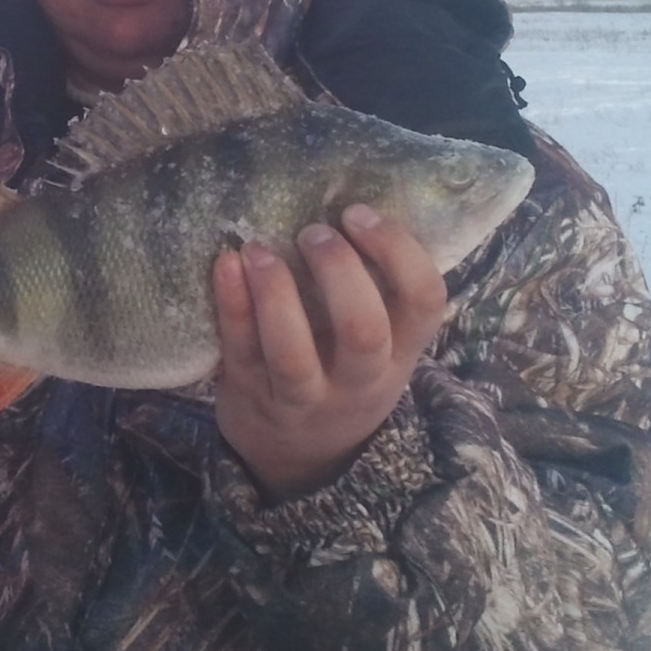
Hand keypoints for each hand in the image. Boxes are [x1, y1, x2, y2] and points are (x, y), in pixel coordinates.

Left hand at [211, 203, 446, 500]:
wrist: (299, 457)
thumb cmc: (343, 373)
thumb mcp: (381, 347)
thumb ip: (379, 292)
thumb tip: (356, 193)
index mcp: (400, 353)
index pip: (425, 301)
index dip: (399, 251)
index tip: (360, 214)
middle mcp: (358, 379)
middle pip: (362, 330)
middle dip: (339, 270)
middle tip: (314, 231)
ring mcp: (301, 394)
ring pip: (293, 353)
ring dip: (275, 293)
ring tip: (258, 247)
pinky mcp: (250, 395)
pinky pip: (239, 351)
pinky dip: (231, 305)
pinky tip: (226, 263)